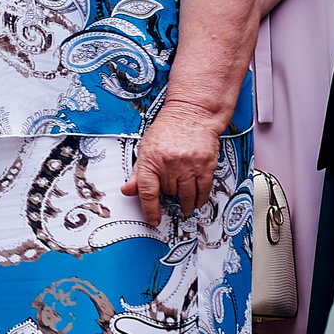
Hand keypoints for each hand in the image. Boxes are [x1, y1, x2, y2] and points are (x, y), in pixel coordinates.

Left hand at [122, 101, 221, 215]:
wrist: (192, 113)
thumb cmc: (168, 129)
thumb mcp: (146, 148)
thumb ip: (138, 173)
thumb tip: (128, 191)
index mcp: (151, 160)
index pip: (147, 191)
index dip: (150, 209)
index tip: (153, 220)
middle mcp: (170, 164)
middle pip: (168, 193)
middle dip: (167, 193)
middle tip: (169, 188)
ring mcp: (189, 165)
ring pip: (186, 195)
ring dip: (184, 202)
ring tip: (184, 205)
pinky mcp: (206, 166)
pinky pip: (203, 190)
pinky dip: (199, 199)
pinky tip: (196, 201)